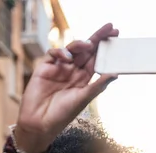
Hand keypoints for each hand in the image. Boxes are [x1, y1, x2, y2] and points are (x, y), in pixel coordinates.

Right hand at [15, 23, 118, 151]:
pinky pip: (53, 54)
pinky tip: (67, 57)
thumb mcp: (83, 99)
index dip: (105, 48)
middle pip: (86, 51)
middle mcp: (72, 72)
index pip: (96, 59)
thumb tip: (115, 74)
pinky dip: (60, 52)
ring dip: (80, 44)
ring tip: (88, 44)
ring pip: (72, 50)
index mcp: (83, 80)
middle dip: (97, 38)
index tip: (116, 35)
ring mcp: (59, 69)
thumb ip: (98, 85)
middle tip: (110, 28)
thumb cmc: (61, 115)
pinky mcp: (44, 68)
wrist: (39, 123)